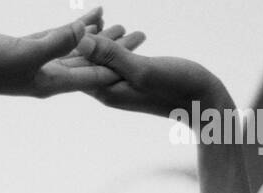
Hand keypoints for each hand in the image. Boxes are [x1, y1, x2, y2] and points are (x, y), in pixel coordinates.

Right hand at [0, 9, 147, 101]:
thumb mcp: (25, 52)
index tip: (141, 54)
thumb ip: (56, 42)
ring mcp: (35, 64)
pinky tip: (85, 17)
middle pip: (89, 63)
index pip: (93, 76)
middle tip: (141, 34)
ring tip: (119, 21)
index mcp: (50, 83)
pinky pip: (56, 39)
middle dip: (115, 49)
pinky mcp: (24, 50)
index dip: (117, 64)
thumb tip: (85, 30)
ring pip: (74, 49)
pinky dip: (72, 29)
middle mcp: (46, 77)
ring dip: (96, 36)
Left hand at [66, 30, 225, 116]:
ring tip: (92, 18)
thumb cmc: (177, 88)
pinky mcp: (134, 80)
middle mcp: (109, 91)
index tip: (58, 25)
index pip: (76, 66)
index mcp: (106, 90)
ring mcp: (121, 86)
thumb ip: (111, 55)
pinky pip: (115, 59)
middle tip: (72, 17)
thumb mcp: (142, 68)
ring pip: (100, 59)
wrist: (204, 104)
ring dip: (96, 38)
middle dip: (77, 40)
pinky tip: (112, 29)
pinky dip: (112, 42)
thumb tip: (80, 42)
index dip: (67, 44)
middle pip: (84, 63)